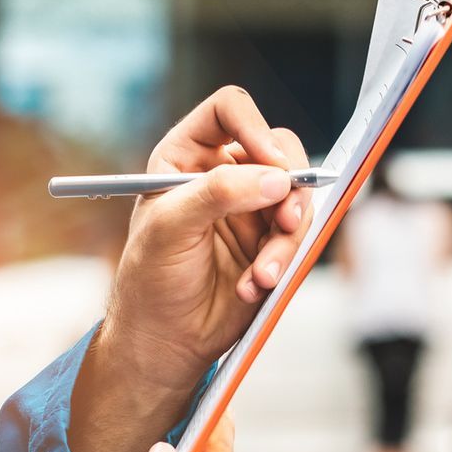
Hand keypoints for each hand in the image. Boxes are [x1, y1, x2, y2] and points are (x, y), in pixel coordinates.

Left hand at [102, 87, 312, 388]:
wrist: (166, 339)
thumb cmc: (151, 279)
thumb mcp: (170, 227)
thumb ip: (218, 194)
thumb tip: (276, 179)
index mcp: (187, 155)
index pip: (229, 111)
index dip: (254, 128)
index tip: (269, 163)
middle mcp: (224, 174)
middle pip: (278, 149)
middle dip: (289, 185)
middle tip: (286, 220)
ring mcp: (252, 208)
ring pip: (298, 196)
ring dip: (288, 236)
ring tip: (262, 274)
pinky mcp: (272, 242)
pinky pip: (300, 237)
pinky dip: (285, 262)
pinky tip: (255, 285)